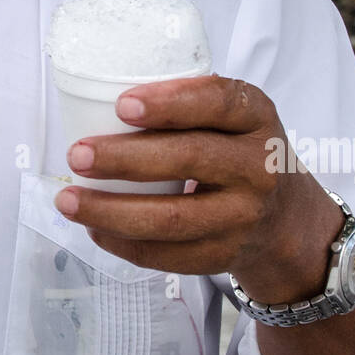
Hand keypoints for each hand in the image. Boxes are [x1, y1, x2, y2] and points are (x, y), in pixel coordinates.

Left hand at [53, 75, 343, 302]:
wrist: (286, 218)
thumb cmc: (238, 151)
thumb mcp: (234, 116)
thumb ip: (189, 103)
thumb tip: (100, 98)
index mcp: (256, 117)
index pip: (218, 102)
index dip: (169, 103)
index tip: (121, 105)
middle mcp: (258, 166)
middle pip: (190, 159)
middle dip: (125, 158)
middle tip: (77, 154)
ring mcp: (244, 217)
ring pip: (173, 218)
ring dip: (111, 210)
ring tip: (68, 200)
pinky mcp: (225, 255)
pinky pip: (168, 256)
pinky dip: (123, 244)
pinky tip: (94, 229)